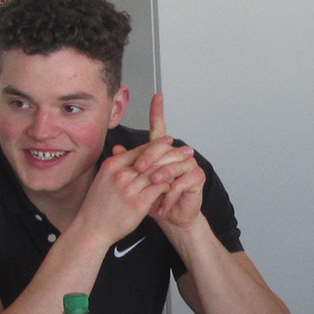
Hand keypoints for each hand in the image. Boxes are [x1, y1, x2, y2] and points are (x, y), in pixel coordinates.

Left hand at [120, 93, 205, 228]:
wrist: (171, 217)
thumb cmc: (153, 199)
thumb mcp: (138, 182)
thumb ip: (129, 163)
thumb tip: (116, 148)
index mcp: (163, 152)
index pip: (160, 128)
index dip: (158, 112)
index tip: (157, 97)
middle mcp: (177, 154)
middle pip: (163, 148)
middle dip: (149, 158)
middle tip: (138, 168)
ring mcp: (189, 164)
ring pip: (173, 166)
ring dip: (161, 176)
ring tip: (151, 185)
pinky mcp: (197, 178)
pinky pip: (182, 183)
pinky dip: (170, 195)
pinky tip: (162, 204)